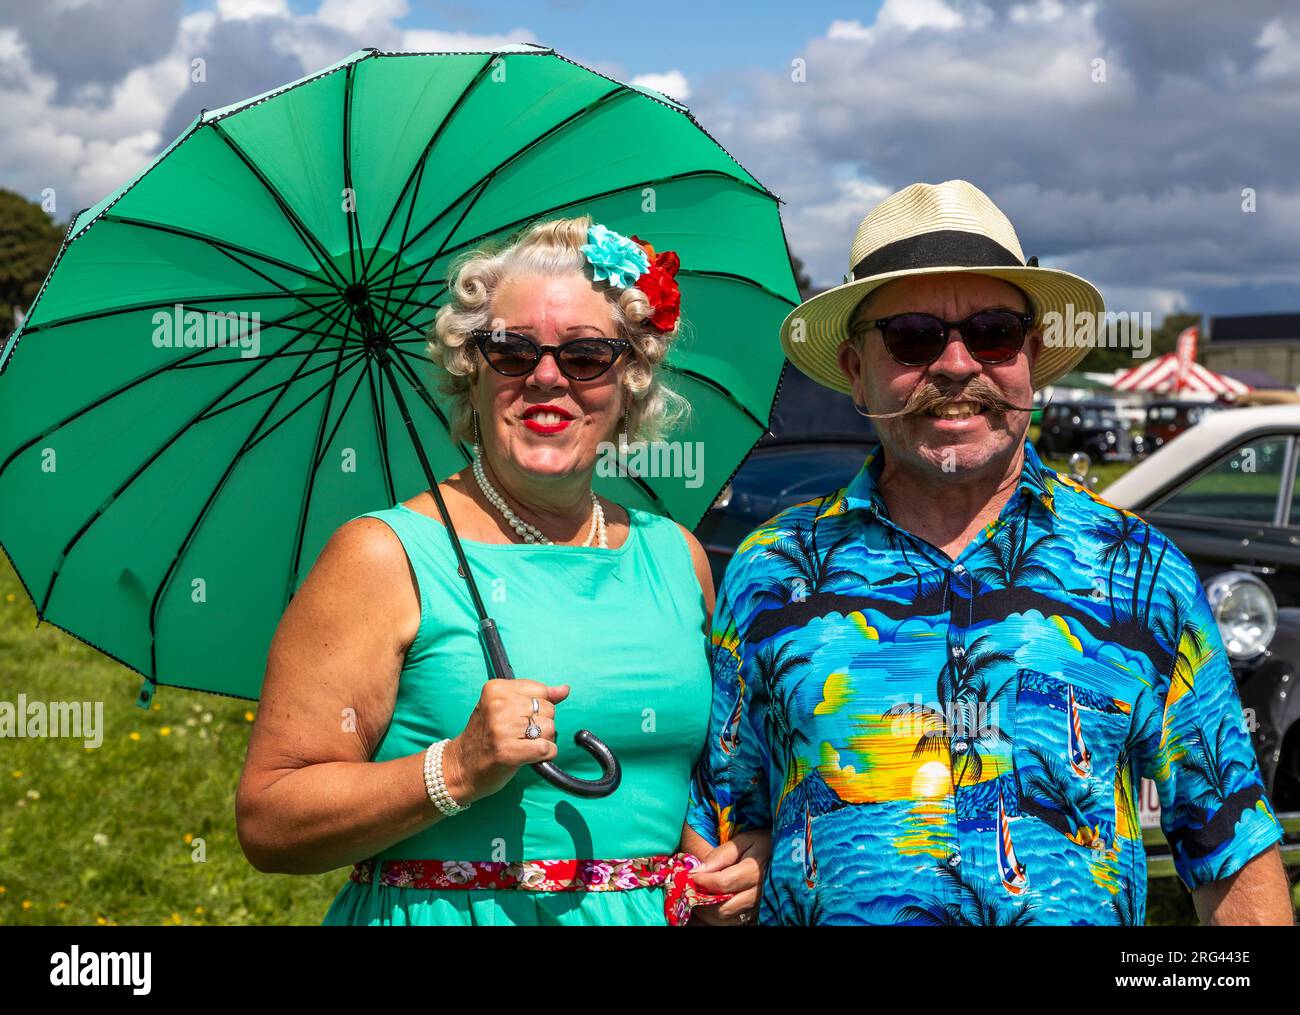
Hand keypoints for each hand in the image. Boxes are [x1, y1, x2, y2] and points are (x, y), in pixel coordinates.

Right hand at [442, 679, 568, 804]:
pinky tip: (529, 757)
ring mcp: (502, 729)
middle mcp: (498, 705)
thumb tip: (564, 690)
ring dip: (543, 741)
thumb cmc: (485, 737)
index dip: (538, 709)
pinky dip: (545, 755)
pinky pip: (547, 748)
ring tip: (522, 746)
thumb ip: (535, 696)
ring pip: (550, 729)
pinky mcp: (508, 752)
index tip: (520, 718)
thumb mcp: (504, 708)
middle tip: (519, 736)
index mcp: (496, 689)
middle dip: (541, 725)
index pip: (541, 690)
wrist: (461, 768)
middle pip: (548, 710)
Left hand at [688, 828, 770, 925]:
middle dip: (703, 900)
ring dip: (709, 911)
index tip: (690, 875)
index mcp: (755, 871)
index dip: (702, 881)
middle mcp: (759, 893)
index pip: (723, 883)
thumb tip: (697, 871)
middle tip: (692, 888)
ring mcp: (760, 906)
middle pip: (724, 907)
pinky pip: (734, 921)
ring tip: (700, 896)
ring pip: (728, 918)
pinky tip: (713, 903)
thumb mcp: (742, 841)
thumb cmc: (762, 844)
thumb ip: (720, 855)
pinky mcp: (759, 913)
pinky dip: (719, 916)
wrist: (785, 854)